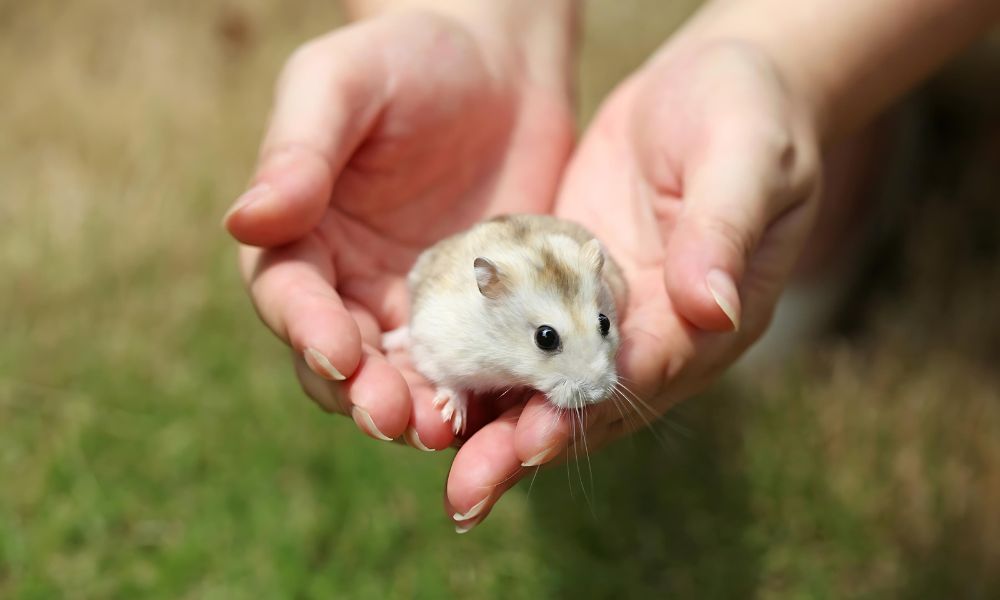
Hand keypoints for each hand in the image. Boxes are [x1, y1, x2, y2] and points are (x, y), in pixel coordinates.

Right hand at [226, 9, 573, 448]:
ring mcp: (415, 304)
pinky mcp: (477, 314)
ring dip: (418, 408)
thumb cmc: (411, 57)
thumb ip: (300, 148)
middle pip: (342, 356)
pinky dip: (480, 390)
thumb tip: (245, 221)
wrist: (499, 64)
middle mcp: (350, 282)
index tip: (338, 351)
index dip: (308, 328)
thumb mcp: (346, 83)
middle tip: (394, 416)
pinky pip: (472, 362)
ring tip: (444, 429)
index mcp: (303, 234)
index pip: (290, 294)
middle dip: (362, 391)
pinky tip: (500, 409)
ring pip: (403, 374)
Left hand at [443, 40, 821, 528]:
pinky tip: (425, 382)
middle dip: (523, 446)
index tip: (533, 441)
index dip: (587, 411)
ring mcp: (602, 316)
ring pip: (543, 383)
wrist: (712, 90)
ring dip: (490, 423)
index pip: (643, 377)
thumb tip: (711, 308)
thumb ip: (724, 228)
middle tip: (464, 494)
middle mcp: (651, 334)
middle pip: (585, 405)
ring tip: (427, 452)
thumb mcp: (745, 156)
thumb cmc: (747, 114)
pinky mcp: (562, 289)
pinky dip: (478, 363)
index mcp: (704, 319)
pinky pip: (519, 337)